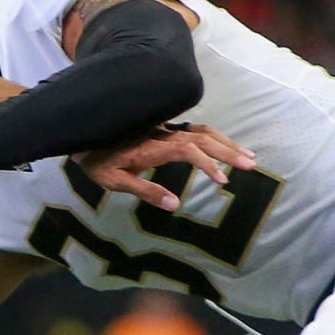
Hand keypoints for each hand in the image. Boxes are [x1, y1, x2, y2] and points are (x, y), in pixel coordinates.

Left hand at [72, 124, 254, 211]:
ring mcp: (165, 129)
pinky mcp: (165, 129)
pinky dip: (215, 137)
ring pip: (203, 131)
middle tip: (252, 165)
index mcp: (152, 147)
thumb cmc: (97, 161)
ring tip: (249, 156)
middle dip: (229, 151)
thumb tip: (174, 205)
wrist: (83, 133)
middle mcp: (163, 134)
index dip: (208, 164)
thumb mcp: (114, 181)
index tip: (223, 180)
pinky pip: (195, 130)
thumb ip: (145, 191)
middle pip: (203, 138)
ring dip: (227, 143)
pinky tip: (226, 146)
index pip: (189, 151)